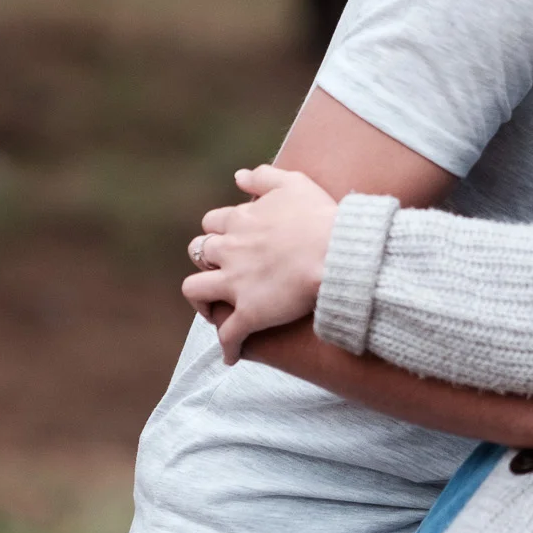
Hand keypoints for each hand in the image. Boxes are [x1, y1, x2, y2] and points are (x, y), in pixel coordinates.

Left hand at [181, 165, 339, 362]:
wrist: (337, 253)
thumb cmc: (322, 217)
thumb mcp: (294, 183)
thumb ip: (263, 176)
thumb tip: (238, 177)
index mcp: (240, 220)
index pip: (213, 222)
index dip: (222, 231)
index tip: (235, 239)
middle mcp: (229, 250)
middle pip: (198, 253)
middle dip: (206, 260)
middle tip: (223, 270)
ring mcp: (235, 283)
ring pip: (195, 291)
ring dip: (202, 300)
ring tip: (214, 310)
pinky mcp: (249, 313)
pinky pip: (228, 335)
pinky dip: (227, 347)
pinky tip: (232, 356)